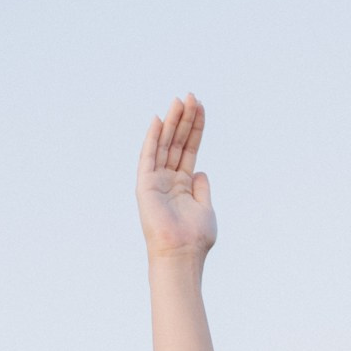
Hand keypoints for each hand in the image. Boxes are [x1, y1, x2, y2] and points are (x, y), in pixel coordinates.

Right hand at [136, 94, 216, 259]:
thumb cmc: (194, 238)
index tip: (201, 108)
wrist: (181, 254)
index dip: (195, 129)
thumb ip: (201, 189)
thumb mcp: (205, 208)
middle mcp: (168, 180)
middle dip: (184, 119)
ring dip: (171, 122)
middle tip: (191, 96)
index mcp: (183, 185)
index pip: (189, 149)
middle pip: (177, 143)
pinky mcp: (145, 185)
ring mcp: (156, 181)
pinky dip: (153, 138)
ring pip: (164, 145)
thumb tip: (200, 171)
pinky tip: (158, 120)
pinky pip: (148, 156)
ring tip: (180, 100)